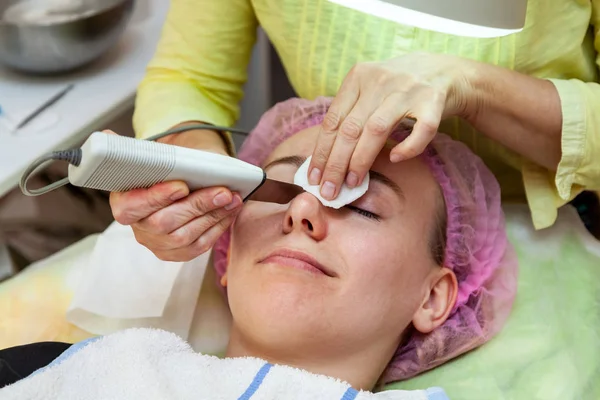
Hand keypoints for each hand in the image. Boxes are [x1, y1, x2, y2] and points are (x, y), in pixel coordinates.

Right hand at [106, 128, 242, 261]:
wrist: (180, 181)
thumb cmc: (166, 168)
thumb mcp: (152, 156)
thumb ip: (134, 149)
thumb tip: (107, 134)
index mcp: (123, 202)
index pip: (131, 206)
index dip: (156, 197)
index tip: (181, 185)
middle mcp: (138, 227)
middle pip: (165, 223)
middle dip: (197, 205)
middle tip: (223, 191)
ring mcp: (158, 243)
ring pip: (186, 236)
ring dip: (213, 215)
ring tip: (233, 198)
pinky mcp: (178, 253)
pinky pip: (200, 245)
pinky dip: (218, 226)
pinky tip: (230, 211)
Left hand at [308, 52, 474, 199]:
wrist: (446, 69)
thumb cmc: (398, 87)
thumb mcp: (369, 88)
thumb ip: (349, 112)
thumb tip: (324, 157)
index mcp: (359, 76)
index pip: (333, 120)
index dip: (321, 152)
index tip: (313, 178)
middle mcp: (381, 80)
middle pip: (350, 128)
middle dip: (335, 164)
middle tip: (328, 190)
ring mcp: (409, 90)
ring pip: (377, 130)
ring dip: (361, 160)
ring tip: (352, 183)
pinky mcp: (434, 101)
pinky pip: (420, 131)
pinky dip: (407, 148)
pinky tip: (395, 159)